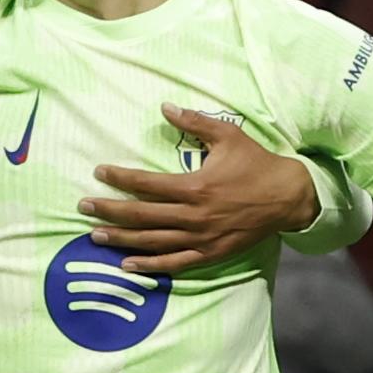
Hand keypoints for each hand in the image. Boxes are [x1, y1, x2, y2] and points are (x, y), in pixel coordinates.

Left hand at [84, 106, 321, 275]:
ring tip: (95, 236)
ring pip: (152, 241)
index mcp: (194, 187)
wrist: (289, 197)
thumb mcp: (228, 136)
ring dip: (121, 239)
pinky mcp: (210, 254)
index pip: (146, 184)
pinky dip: (150, 265)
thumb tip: (165, 106)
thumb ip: (194, 122)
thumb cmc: (256, 164)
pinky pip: (174, 263)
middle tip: (83, 207)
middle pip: (141, 216)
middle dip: (109, 211)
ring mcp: (200, 238)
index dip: (119, 179)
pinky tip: (127, 265)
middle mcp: (193, 216)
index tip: (99, 173)